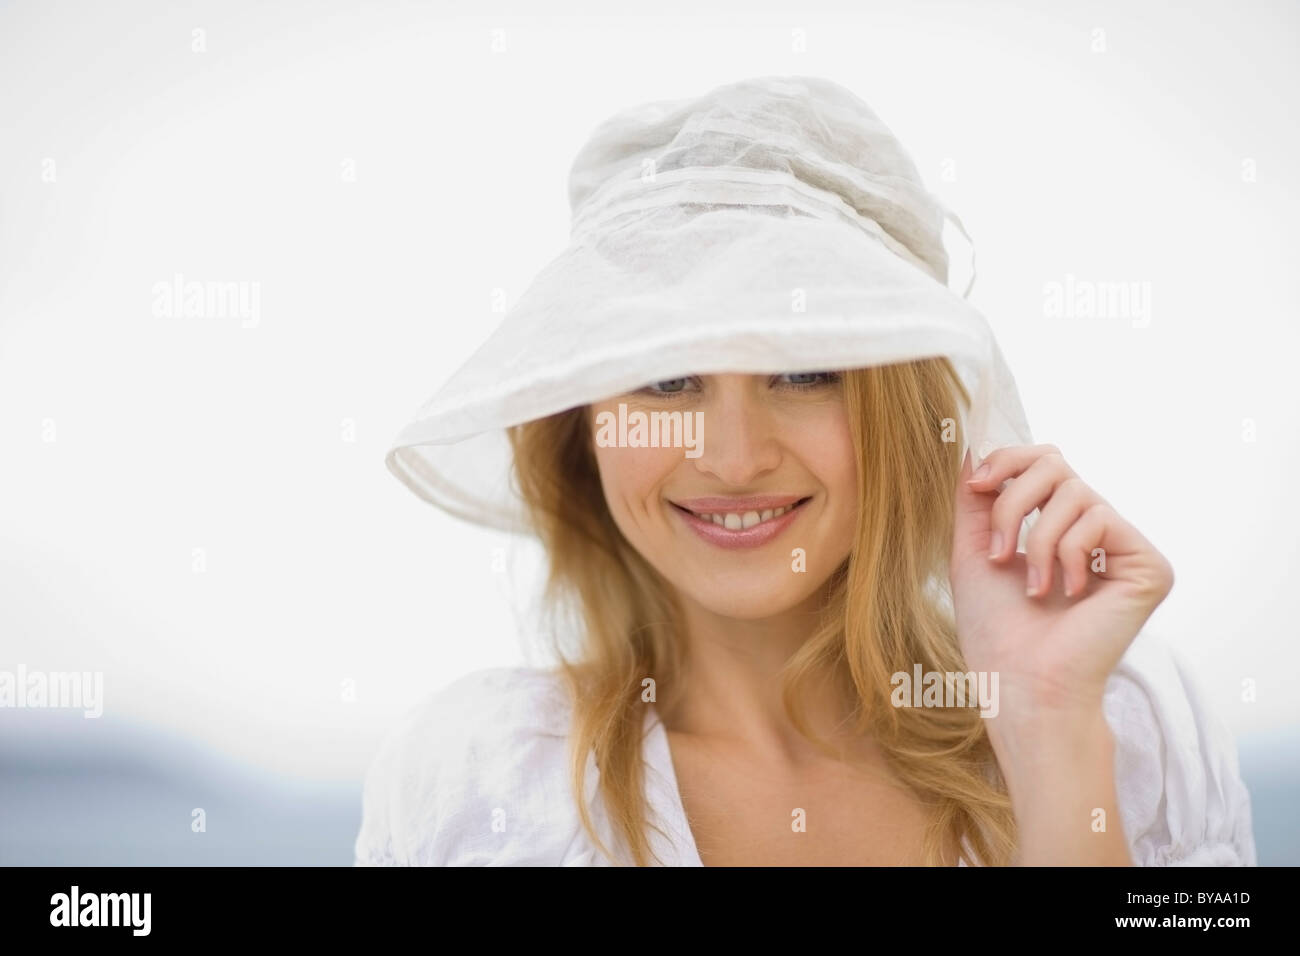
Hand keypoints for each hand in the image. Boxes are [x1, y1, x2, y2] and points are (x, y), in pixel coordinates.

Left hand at [949, 444, 1174, 719]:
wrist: (1018, 678)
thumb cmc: (994, 626)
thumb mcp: (974, 548)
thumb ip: (977, 497)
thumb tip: (974, 445)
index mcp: (1056, 526)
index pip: (1043, 461)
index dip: (1008, 459)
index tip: (975, 485)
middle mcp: (1094, 531)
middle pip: (1056, 463)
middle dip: (1014, 500)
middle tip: (997, 549)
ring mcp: (1123, 547)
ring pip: (1074, 490)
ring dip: (1035, 539)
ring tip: (1031, 586)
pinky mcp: (1149, 565)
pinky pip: (1100, 519)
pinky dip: (1068, 553)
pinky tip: (1067, 594)